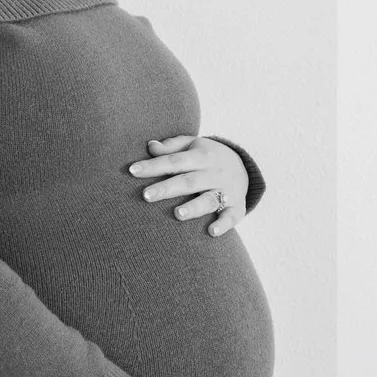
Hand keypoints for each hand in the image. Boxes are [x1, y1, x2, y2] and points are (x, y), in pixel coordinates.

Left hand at [129, 135, 247, 237]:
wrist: (243, 166)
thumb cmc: (206, 157)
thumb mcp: (192, 145)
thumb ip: (171, 147)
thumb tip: (150, 146)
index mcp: (201, 156)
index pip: (174, 161)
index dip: (153, 166)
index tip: (132, 171)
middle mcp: (214, 173)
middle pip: (189, 181)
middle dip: (167, 188)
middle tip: (145, 195)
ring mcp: (227, 190)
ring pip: (209, 199)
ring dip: (194, 208)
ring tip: (177, 214)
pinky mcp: (237, 207)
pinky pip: (231, 216)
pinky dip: (224, 225)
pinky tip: (212, 232)